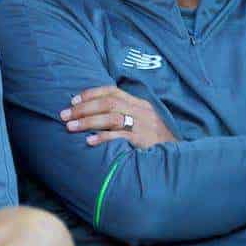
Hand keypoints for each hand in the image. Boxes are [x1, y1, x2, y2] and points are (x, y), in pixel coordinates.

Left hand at [60, 86, 175, 148]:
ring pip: (111, 117)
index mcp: (139, 103)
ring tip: (70, 127)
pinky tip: (89, 141)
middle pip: (108, 103)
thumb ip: (124, 114)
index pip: (111, 91)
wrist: (181, 153)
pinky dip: (103, 137)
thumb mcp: (143, 120)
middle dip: (83, 108)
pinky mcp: (144, 140)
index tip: (72, 100)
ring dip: (88, 121)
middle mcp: (141, 110)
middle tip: (64, 115)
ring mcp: (143, 125)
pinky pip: (120, 137)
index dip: (90, 94)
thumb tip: (94, 113)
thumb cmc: (156, 138)